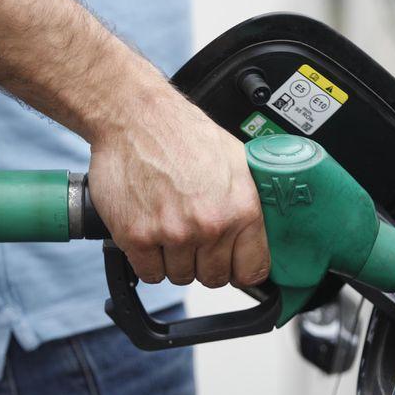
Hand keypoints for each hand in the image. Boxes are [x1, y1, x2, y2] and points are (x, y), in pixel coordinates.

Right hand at [87, 90, 269, 287]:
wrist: (136, 116)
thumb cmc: (182, 133)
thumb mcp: (235, 161)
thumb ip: (248, 203)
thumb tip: (258, 234)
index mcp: (241, 208)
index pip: (253, 270)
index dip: (241, 270)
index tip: (233, 266)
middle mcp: (210, 225)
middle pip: (213, 277)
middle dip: (204, 263)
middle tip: (193, 237)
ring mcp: (173, 233)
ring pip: (180, 276)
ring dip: (174, 260)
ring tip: (168, 227)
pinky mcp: (137, 236)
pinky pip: (149, 273)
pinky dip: (147, 259)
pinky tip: (149, 233)